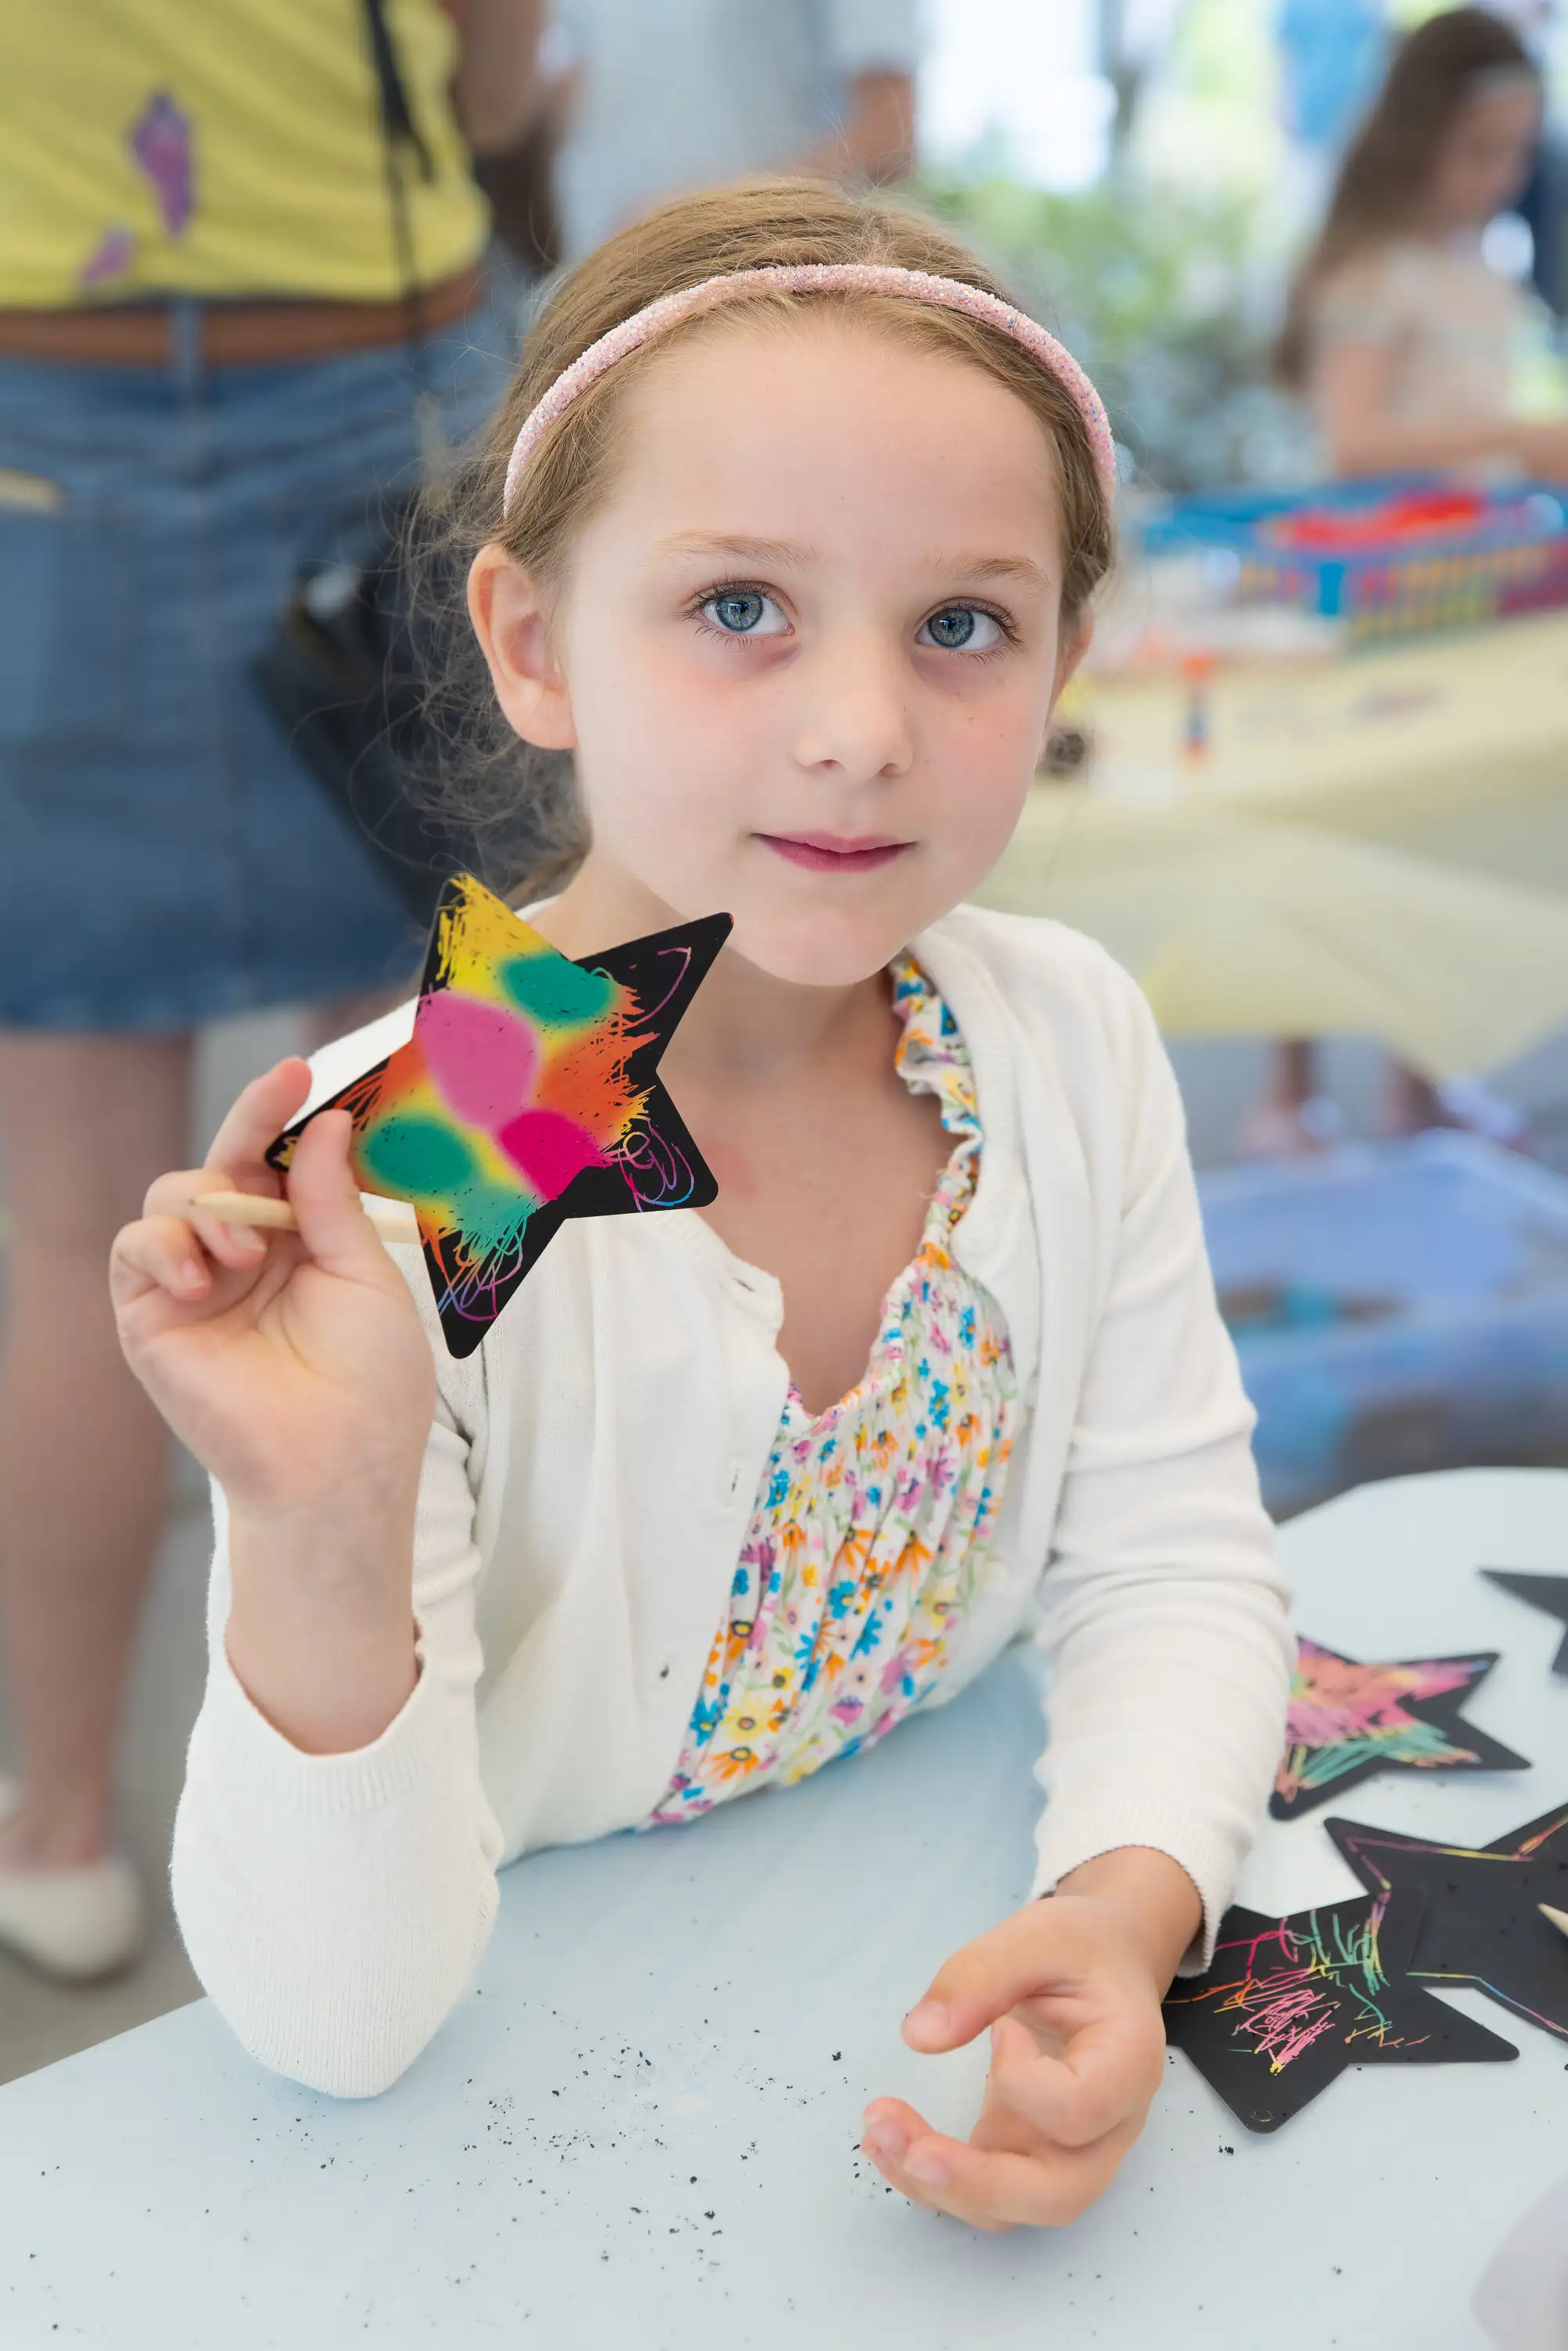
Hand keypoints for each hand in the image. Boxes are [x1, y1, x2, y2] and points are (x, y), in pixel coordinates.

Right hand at [111, 1058, 434, 1522]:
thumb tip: (323, 1124)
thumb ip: (331, 1201)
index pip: (279, 1161)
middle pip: (221, 1164)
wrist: (335, 1465)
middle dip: (244, 1126)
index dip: (281, 1113)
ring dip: (210, 1202)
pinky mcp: (150, 1316)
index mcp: (300, 1242)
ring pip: (171, 1194)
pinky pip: (133, 1247)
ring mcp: (194, 1284)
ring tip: (246, 1250)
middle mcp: (243, 1255)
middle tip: (277, 1095)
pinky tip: (200, 1272)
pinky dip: (162, 1242)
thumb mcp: (365, 1275)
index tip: (300, 1069)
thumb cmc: (370, 1383)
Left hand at [860, 1848, 1200, 2229]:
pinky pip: (986, 2191)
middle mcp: (1111, 2127)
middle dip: (968, 2179)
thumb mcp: (1038, 1936)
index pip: (1080, 2110)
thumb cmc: (1081, 1950)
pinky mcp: (1032, 2153)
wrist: (1105, 1967)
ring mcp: (1072, 2151)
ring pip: (1014, 2209)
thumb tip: (919, 2037)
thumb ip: (981, 1976)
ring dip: (938, 2184)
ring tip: (876, 2130)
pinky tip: (885, 2139)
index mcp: (1128, 2064)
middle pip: (1055, 2195)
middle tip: (891, 2134)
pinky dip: (932, 2176)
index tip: (1002, 2028)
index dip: (1022, 2079)